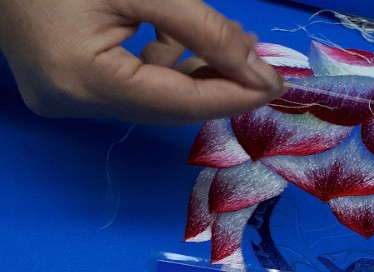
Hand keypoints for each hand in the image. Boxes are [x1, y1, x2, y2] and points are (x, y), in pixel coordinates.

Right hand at [0, 0, 284, 123]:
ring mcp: (62, 97)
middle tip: (263, 63)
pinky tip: (187, 43)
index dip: (236, 95)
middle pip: (168, 107)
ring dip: (196, 73)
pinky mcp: (62, 84)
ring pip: (151, 97)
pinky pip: (126, 85)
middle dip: (220, 85)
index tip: (278, 83)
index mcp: (83, 80)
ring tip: (233, 43)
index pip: (181, 103)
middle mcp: (71, 101)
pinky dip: (162, 66)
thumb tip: (259, 70)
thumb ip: (204, 29)